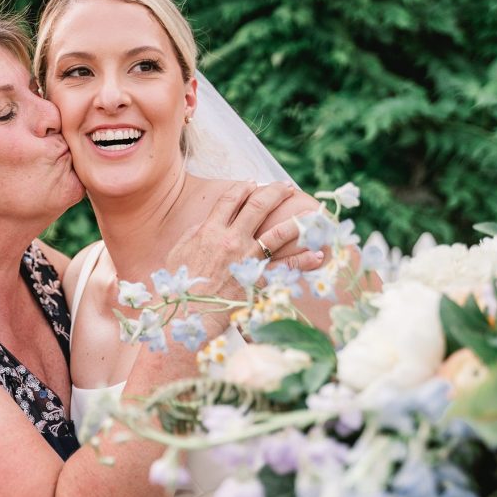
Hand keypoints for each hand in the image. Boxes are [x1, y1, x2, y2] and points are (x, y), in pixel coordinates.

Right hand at [164, 182, 319, 334]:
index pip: (230, 200)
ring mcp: (248, 259)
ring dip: (298, 220)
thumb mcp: (178, 253)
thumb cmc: (179, 286)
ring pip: (280, 233)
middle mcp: (232, 240)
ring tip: (313, 213)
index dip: (242, 188)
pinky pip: (286, 268)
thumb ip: (193, 234)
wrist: (188, 314)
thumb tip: (205, 224)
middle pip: (258, 206)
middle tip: (285, 186)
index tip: (252, 182)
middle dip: (274, 192)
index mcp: (210, 231)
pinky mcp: (259, 279)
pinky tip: (318, 255)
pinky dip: (304, 261)